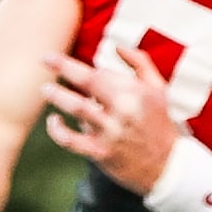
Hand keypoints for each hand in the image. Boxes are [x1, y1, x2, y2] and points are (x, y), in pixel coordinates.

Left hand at [41, 41, 180, 193]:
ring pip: (77, 109)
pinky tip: (53, 122)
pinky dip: (58, 131)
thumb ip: (140, 63)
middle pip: (87, 83)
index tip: (51, 58)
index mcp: (135, 92)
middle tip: (43, 61)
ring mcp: (111, 132)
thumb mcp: (158, 88)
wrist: (167, 165)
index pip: (98, 73)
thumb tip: (117, 46)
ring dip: (58, 96)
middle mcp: (123, 109)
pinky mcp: (101, 152)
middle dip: (62, 70)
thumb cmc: (159, 123)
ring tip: (45, 89)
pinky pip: (72, 141)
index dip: (71, 64)